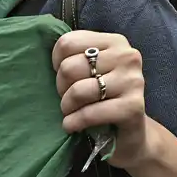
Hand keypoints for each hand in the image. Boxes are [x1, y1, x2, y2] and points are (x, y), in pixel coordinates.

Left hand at [54, 31, 149, 170]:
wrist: (131, 135)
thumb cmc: (104, 99)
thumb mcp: (93, 71)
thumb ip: (76, 57)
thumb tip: (44, 52)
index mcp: (115, 42)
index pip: (68, 43)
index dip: (57, 64)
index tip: (66, 78)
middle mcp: (127, 56)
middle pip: (70, 67)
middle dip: (61, 88)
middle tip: (69, 99)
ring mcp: (133, 81)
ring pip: (78, 90)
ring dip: (67, 107)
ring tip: (70, 113)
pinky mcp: (133, 107)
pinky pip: (89, 113)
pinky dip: (73, 123)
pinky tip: (72, 126)